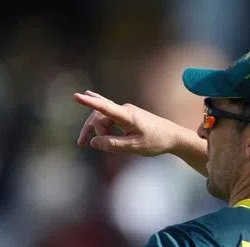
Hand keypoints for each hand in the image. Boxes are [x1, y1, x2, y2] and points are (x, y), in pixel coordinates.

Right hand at [73, 91, 189, 156]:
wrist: (174, 136)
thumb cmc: (156, 142)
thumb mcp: (134, 147)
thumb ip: (113, 145)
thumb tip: (93, 142)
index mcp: (127, 116)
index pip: (104, 107)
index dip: (89, 103)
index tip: (76, 96)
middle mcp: (124, 110)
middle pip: (99, 116)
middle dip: (91, 130)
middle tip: (81, 144)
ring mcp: (126, 111)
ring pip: (103, 118)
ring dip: (97, 130)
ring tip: (86, 142)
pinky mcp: (127, 115)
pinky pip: (109, 119)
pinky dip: (104, 128)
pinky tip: (96, 131)